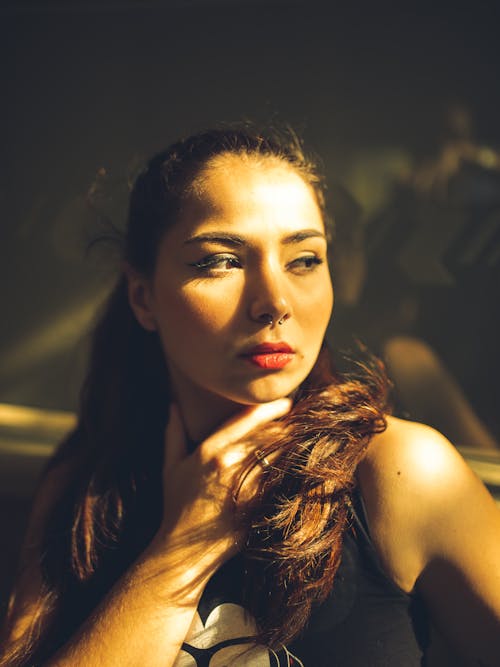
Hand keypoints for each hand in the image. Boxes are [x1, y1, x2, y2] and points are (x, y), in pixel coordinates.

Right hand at [152, 398, 291, 564]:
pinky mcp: (259, 504)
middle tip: (305, 420)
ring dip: (296, 445)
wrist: (185, 551)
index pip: (248, 418)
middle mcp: (229, 463)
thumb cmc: (178, 507)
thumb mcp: (170, 468)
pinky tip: (304, 466)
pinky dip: (294, 470)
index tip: (287, 402)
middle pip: (271, 434)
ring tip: (309, 439)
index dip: (271, 407)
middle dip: (290, 425)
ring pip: (281, 455)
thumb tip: (173, 406)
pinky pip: (283, 479)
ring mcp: (246, 484)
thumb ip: (173, 434)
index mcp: (209, 449)